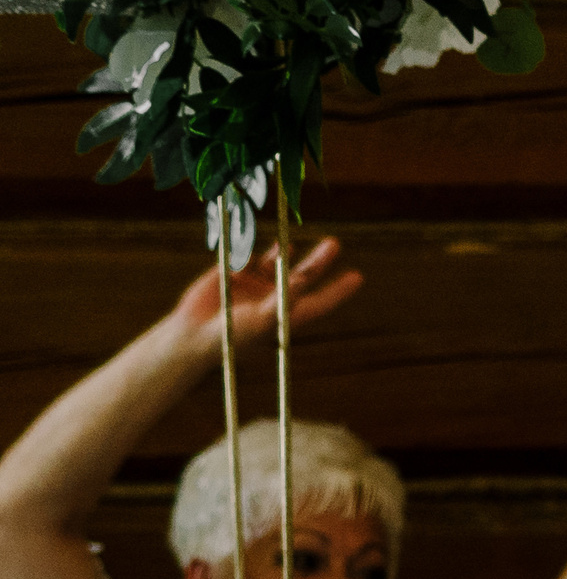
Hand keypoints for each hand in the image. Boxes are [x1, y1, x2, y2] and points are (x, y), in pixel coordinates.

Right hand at [169, 237, 360, 354]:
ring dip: (287, 251)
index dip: (339, 289)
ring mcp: (257, 283)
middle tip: (335, 243)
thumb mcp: (262, 319)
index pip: (321, 300)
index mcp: (288, 314)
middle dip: (319, 260)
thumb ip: (283, 299)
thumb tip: (305, 281)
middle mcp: (277, 297)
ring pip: (280, 261)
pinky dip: (256, 247)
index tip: (358, 277)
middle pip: (305, 274)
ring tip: (294, 243)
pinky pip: (251, 253)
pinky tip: (259, 247)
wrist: (195, 332)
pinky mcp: (236, 271)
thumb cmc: (233, 335)